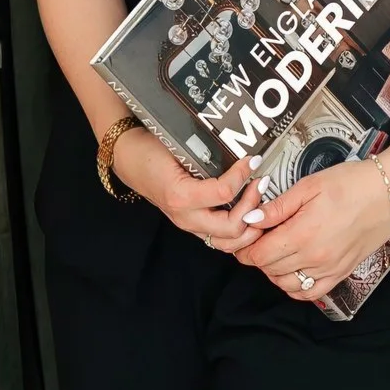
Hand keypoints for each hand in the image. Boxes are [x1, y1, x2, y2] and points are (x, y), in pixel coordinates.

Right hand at [115, 126, 261, 251]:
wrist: (128, 159)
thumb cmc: (151, 150)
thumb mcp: (177, 146)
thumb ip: (207, 154)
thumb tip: (243, 152)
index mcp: (180, 195)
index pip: (224, 192)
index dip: (244, 175)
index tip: (254, 159)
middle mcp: (185, 216)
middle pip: (231, 228)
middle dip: (253, 208)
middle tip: (261, 184)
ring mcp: (188, 225)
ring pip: (228, 243)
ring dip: (249, 228)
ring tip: (260, 205)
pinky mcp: (192, 226)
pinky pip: (220, 239)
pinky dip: (239, 233)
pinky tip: (249, 215)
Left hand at [233, 156, 389, 309]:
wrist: (389, 193)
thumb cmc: (352, 184)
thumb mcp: (309, 186)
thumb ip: (277, 206)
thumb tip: (251, 219)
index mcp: (303, 234)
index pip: (259, 255)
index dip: (245, 247)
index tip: (246, 235)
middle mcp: (314, 258)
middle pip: (270, 270)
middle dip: (258, 256)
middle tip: (259, 238)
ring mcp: (328, 269)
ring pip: (286, 285)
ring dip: (274, 272)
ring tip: (276, 251)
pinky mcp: (341, 273)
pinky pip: (311, 293)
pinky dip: (296, 287)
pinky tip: (294, 270)